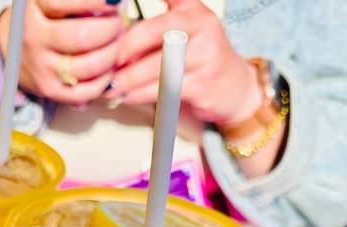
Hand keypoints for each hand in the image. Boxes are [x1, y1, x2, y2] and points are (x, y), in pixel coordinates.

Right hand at [0, 1, 124, 105]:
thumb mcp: (45, 2)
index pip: (63, 3)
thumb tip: (110, 3)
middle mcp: (35, 38)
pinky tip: (109, 69)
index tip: (113, 1)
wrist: (9, 49)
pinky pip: (85, 91)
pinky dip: (104, 81)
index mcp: (34, 8)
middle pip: (82, 36)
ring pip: (88, 66)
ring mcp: (41, 67)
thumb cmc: (38, 20)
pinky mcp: (49, 89)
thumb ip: (73, 2)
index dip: (95, 2)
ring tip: (117, 46)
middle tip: (118, 25)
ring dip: (112, 55)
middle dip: (110, 30)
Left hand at [109, 0, 262, 126]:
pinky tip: (129, 96)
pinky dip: (141, 94)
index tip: (116, 8)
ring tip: (114, 85)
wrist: (236, 89)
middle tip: (110, 62)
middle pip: (155, 31)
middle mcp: (201, 25)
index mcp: (192, 8)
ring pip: (157, 64)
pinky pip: (164, 88)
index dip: (143, 1)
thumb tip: (116, 43)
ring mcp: (204, 53)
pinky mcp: (202, 82)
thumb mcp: (185, 32)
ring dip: (130, 78)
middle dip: (126, 48)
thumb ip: (155, 32)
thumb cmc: (201, 61)